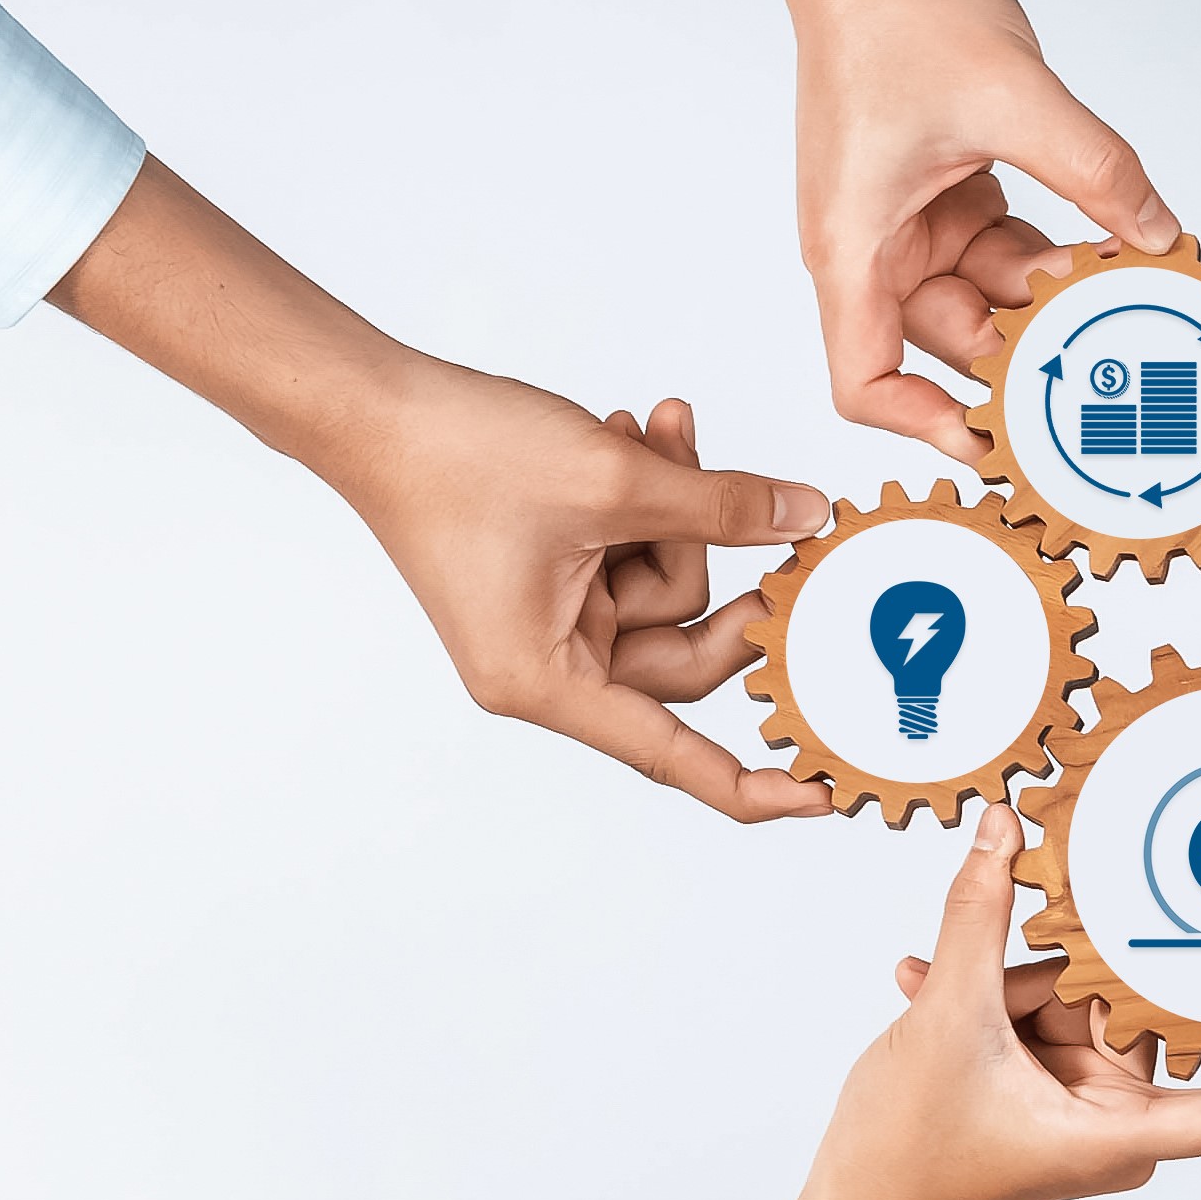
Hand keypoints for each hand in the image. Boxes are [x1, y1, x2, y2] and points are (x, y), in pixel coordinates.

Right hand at [48, 156, 830, 823]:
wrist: (377, 406)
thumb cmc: (460, 457)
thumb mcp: (616, 478)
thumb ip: (722, 507)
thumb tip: (804, 517)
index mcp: (548, 680)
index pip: (673, 753)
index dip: (753, 782)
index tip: (823, 794)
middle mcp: (549, 666)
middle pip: (684, 648)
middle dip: (708, 558)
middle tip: (731, 488)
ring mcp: (552, 622)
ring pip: (668, 590)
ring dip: (676, 508)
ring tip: (654, 430)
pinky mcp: (555, 579)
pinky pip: (635, 556)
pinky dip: (648, 500)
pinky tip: (636, 434)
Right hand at [719, 0, 1176, 462]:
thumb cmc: (893, 8)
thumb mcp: (1013, 93)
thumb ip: (1096, 172)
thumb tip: (1161, 236)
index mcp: (854, 245)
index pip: (864, 380)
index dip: (923, 426)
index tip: (996, 439)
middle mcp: (873, 249)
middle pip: (948, 345)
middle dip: (1027, 353)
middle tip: (1113, 356)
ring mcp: (909, 226)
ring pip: (989, 299)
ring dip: (1053, 301)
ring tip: (1127, 292)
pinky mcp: (943, 198)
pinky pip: (1002, 253)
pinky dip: (1054, 256)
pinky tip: (1113, 248)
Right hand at [767, 804, 1200, 1199]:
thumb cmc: (906, 1154)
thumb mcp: (946, 1015)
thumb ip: (981, 914)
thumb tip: (1004, 829)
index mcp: (1122, 1134)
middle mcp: (1118, 1127)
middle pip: (1130, 1023)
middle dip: (1056, 988)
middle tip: (998, 992)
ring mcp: (1083, 1111)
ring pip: (1078, 1011)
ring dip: (1012, 992)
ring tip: (940, 996)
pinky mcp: (1051, 1097)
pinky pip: (1047, 1023)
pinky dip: (997, 1005)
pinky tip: (928, 990)